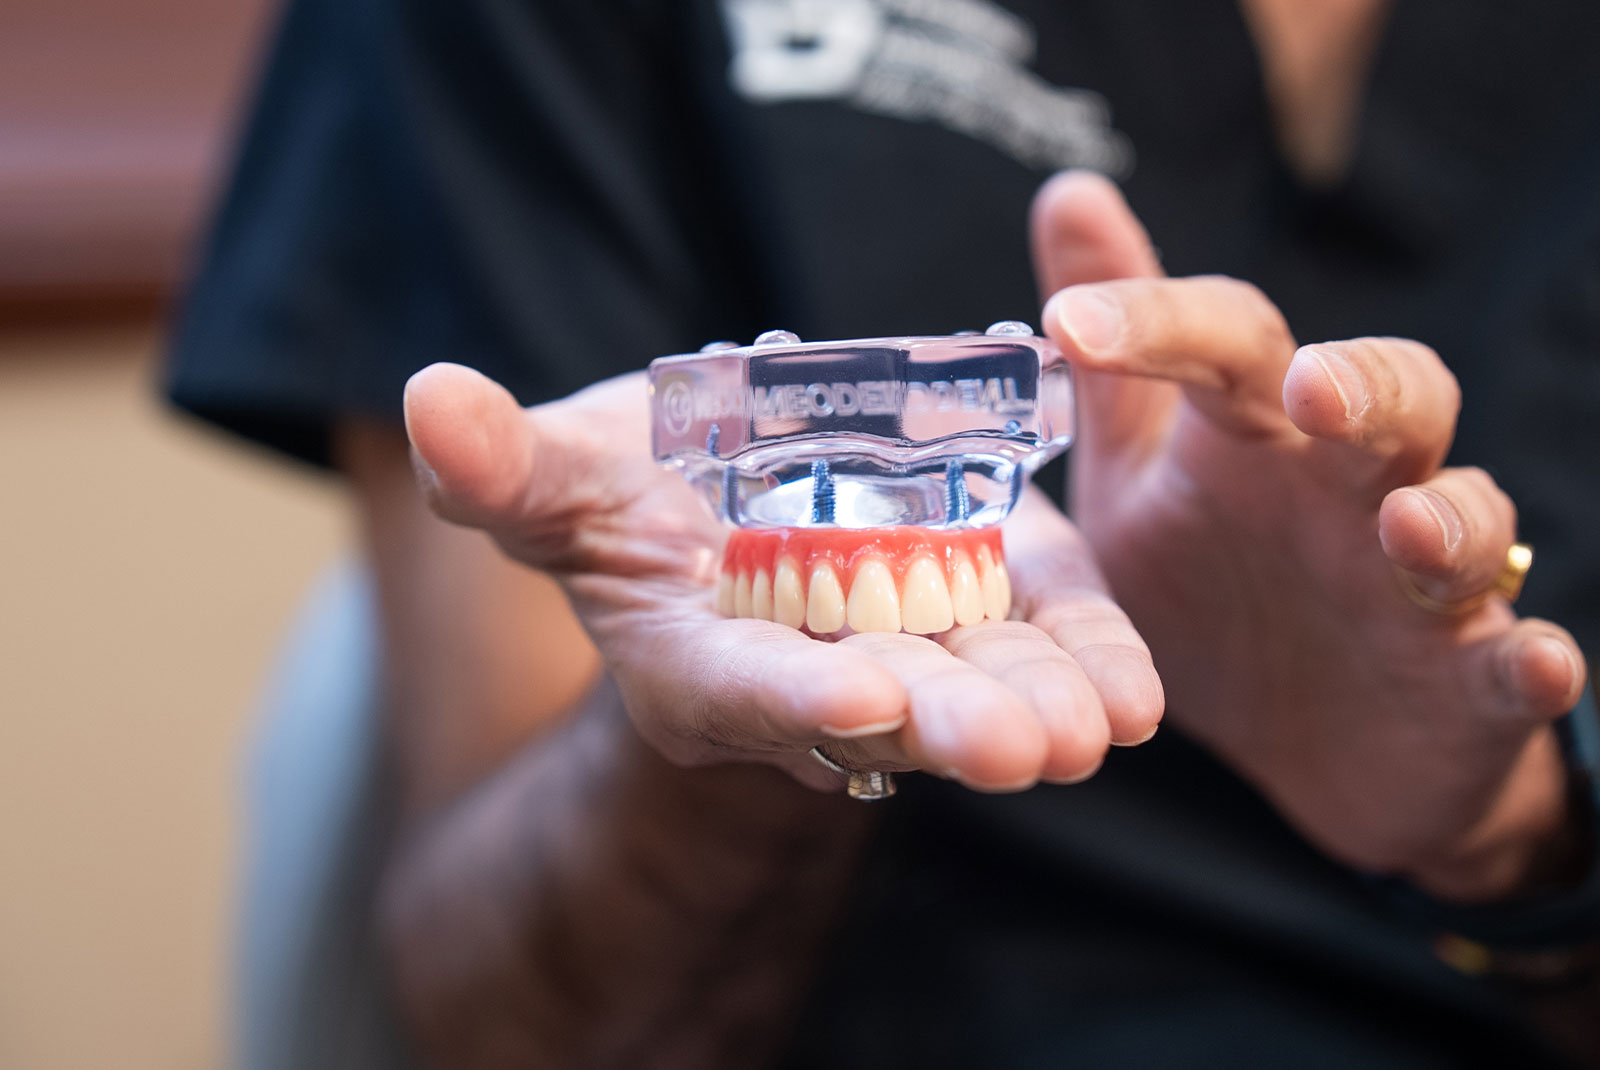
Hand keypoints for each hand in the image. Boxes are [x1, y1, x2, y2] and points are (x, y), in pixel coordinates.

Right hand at [400, 363, 1162, 794]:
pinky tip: (1135, 694)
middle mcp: (805, 673)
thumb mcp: (564, 473)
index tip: (859, 695)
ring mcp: (900, 644)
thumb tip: (424, 401)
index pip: (738, 687)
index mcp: (696, 660)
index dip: (791, 693)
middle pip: (875, 709)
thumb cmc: (627, 490)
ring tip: (1096, 731)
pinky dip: (1081, 663)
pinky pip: (1030, 641)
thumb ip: (505, 464)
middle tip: (1017, 750)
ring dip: (1032, 709)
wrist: (726, 486)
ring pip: (968, 687)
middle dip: (941, 727)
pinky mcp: (974, 603)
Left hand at [1031, 172, 1587, 898]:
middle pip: (1398, 396)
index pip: (1231, 344)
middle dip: (1368, 384)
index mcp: (1262, 437)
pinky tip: (1532, 660)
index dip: (1156, 320)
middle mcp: (1355, 488)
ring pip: (1473, 516)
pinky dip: (1532, 661)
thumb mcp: (1139, 482)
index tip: (1064, 321)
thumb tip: (1069, 193)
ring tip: (1405, 526)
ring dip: (1451, 518)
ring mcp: (1425, 581)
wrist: (1302, 743)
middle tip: (1313, 391)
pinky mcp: (1471, 678)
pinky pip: (1518, 661)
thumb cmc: (1218, 591)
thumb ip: (1110, 371)